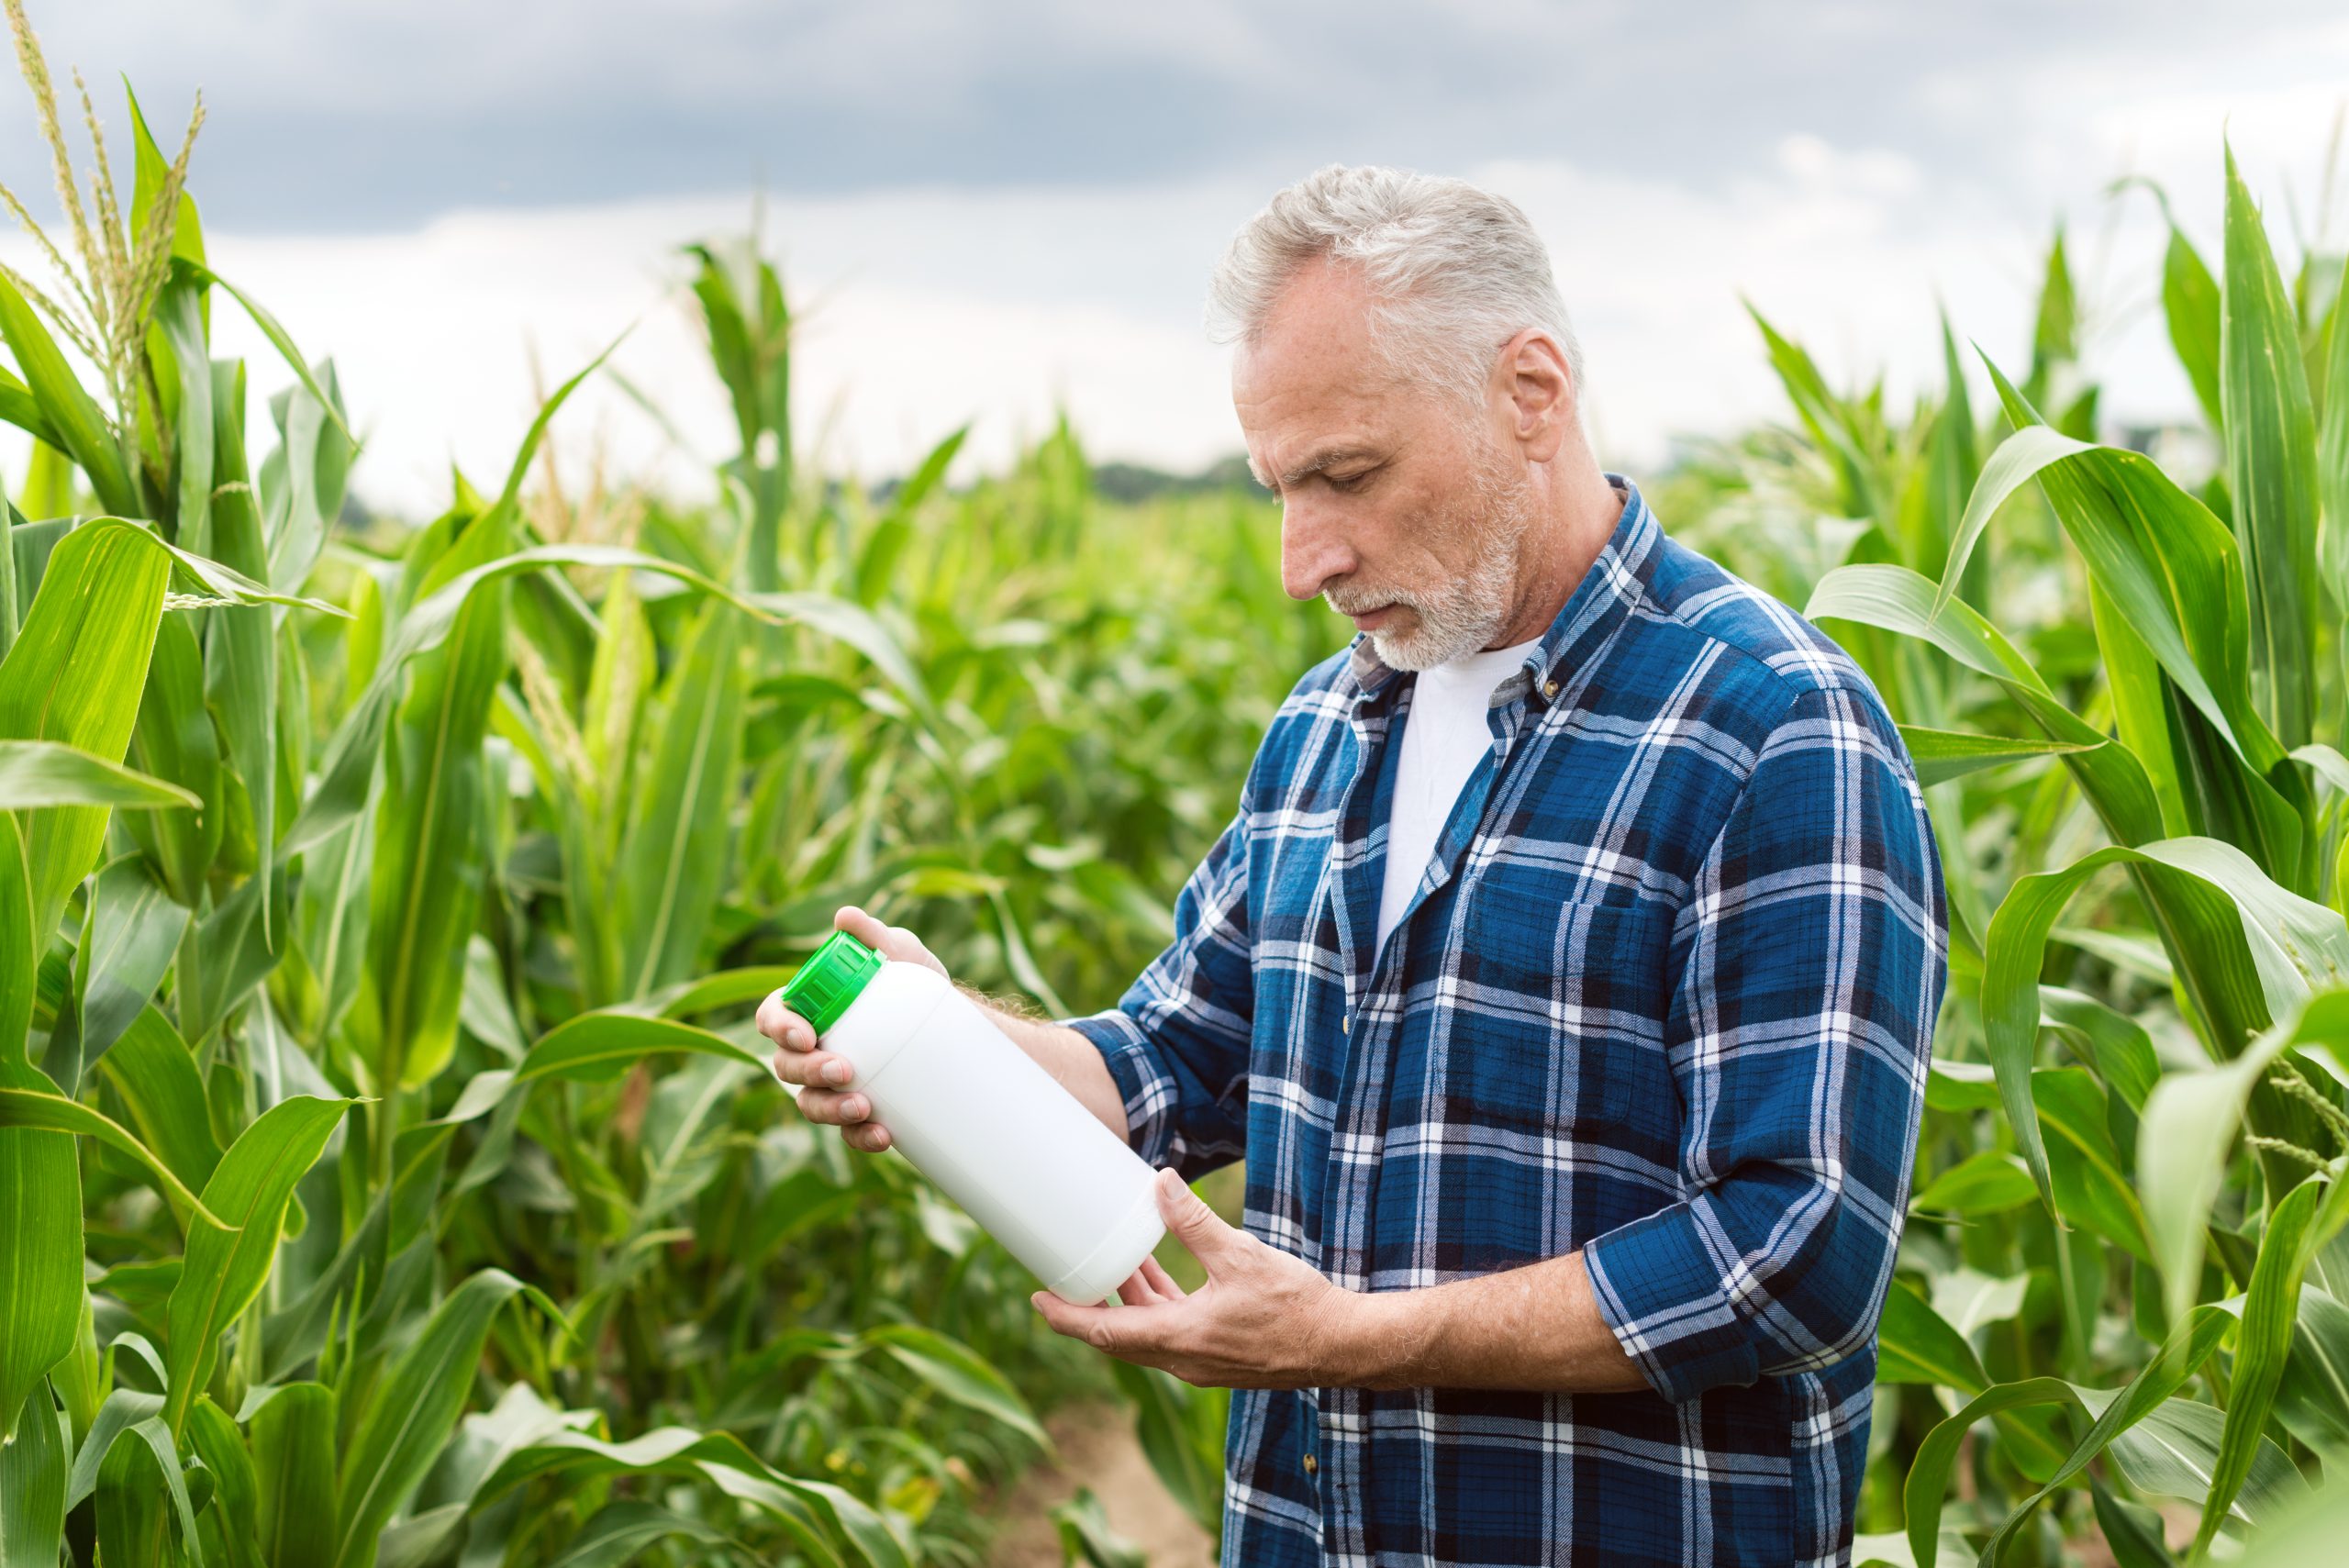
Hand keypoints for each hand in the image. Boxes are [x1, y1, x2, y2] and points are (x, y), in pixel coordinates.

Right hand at [756, 905, 948, 1153]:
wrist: (955, 1024)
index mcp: (807, 1009)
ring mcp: (831, 1085)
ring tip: (864, 1106)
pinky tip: (884, 1136)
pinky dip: (862, 1137)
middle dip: (809, 1073)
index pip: (772, 1018)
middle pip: (786, 1067)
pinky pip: (848, 1133)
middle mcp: (810, 1050)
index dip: (779, 1028)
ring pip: (811, 1104)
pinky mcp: (857, 1112)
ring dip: (831, 1109)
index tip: (807, 1035)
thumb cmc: (913, 981)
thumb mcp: (899, 953)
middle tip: (844, 1069)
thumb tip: (845, 917)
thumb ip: (873, 935)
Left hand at [1031, 1168, 1356, 1388]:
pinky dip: (1158, 1306)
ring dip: (1128, 1301)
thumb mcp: (1241, 1254)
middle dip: (1089, 1306)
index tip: (1037, 1300)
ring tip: (1111, 1263)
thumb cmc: (1296, 1305)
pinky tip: (1159, 1275)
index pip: (1105, 1332)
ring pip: (1148, 1333)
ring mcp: (1202, 1361)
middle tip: (1062, 1277)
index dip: (1067, 1317)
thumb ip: (1196, 1222)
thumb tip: (1162, 1182)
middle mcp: (1183, 1359)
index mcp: (1179, 1338)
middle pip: (1119, 1335)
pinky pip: (1173, 1332)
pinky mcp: (1220, 1355)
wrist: (1343, 1345)